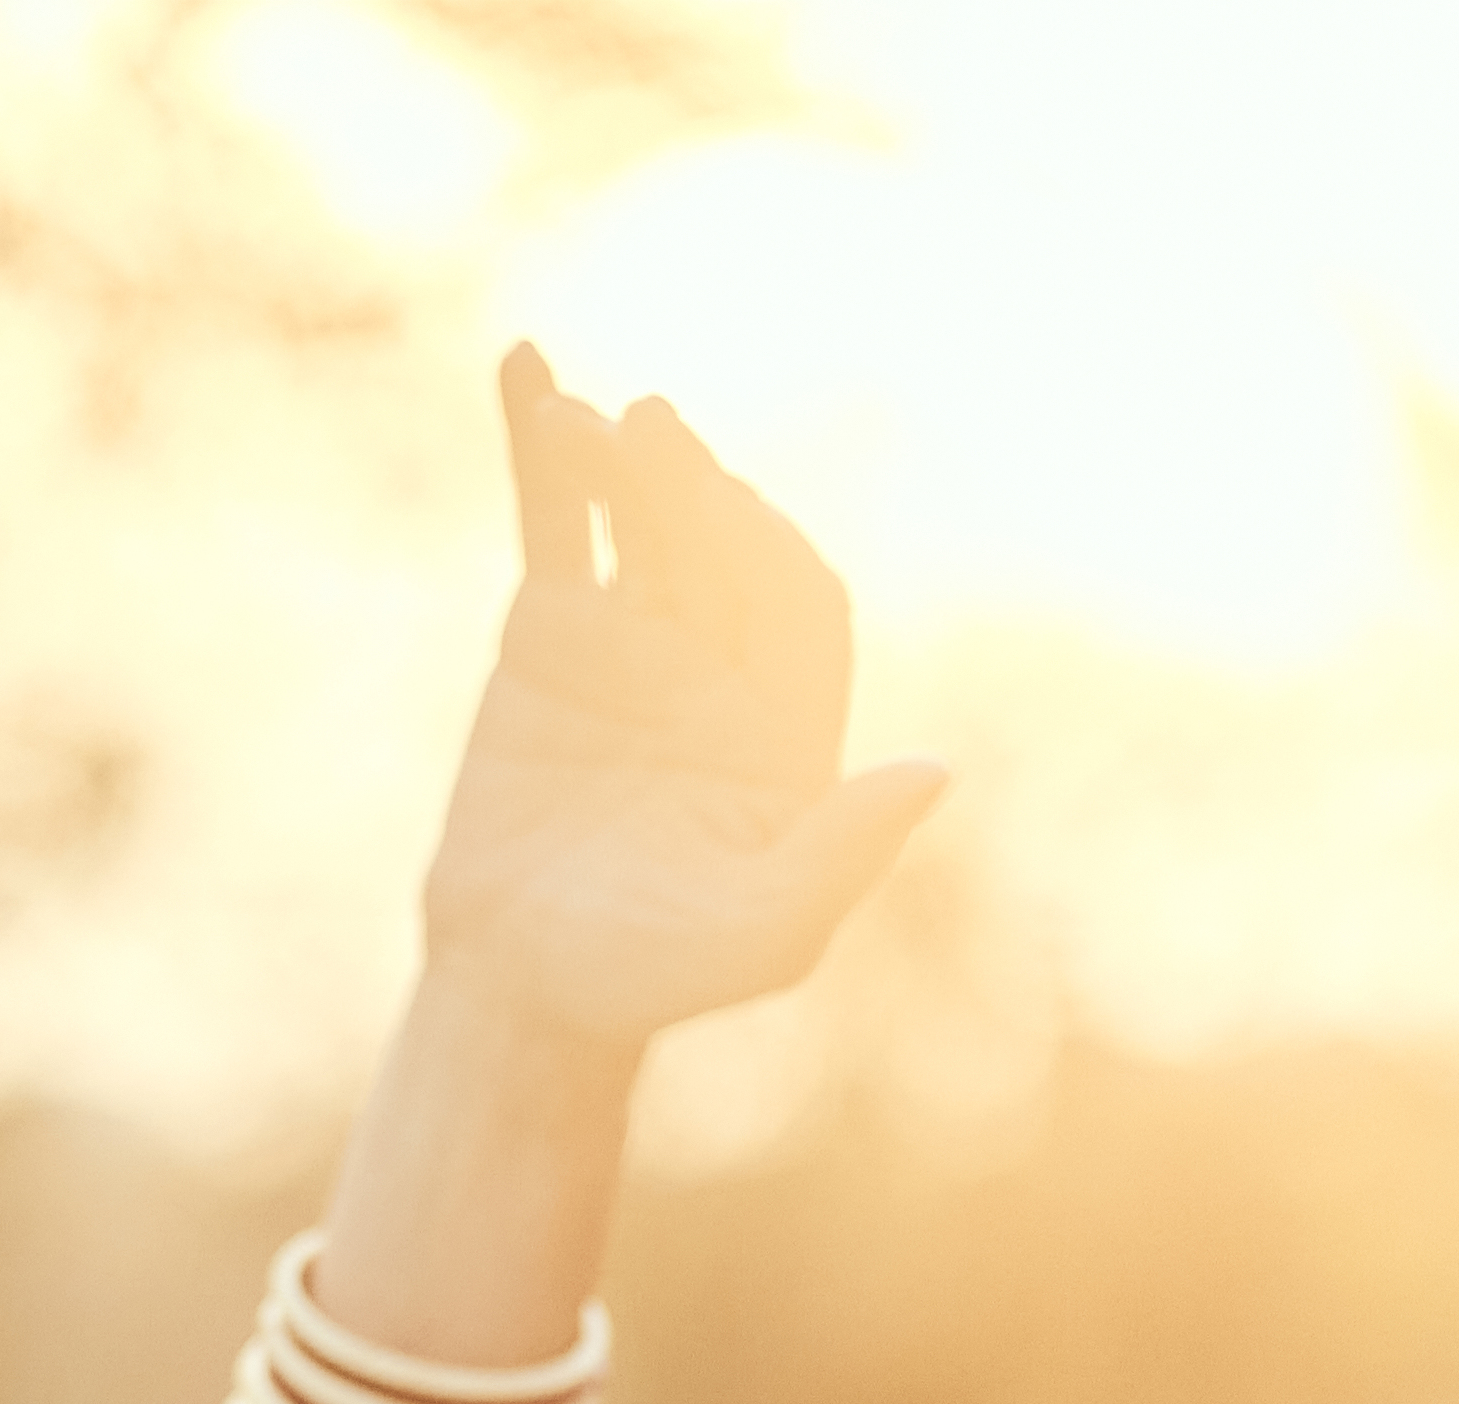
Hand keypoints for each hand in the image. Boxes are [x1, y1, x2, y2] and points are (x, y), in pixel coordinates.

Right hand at [406, 350, 947, 1071]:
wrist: (523, 981)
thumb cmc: (653, 974)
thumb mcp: (766, 932)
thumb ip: (843, 852)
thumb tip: (935, 771)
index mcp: (788, 724)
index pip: (800, 606)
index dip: (768, 553)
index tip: (721, 515)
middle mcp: (723, 669)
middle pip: (718, 549)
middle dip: (689, 491)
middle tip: (650, 434)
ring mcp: (639, 642)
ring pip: (640, 523)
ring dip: (618, 461)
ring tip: (580, 419)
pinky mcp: (554, 634)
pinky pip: (554, 524)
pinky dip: (538, 449)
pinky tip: (524, 367)